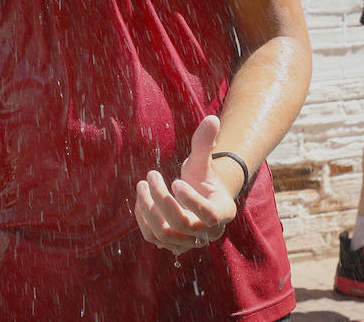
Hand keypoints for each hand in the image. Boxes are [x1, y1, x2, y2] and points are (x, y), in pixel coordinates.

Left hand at [134, 115, 238, 254]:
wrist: (198, 196)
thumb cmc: (202, 177)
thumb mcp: (203, 161)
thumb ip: (206, 143)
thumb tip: (212, 118)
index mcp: (222, 212)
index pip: (209, 216)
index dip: (191, 201)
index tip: (175, 180)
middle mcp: (208, 233)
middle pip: (182, 224)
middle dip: (162, 199)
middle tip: (150, 175)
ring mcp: (190, 242)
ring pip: (165, 233)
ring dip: (149, 209)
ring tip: (142, 185)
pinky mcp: (172, 244)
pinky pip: (154, 238)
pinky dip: (143, 219)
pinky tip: (140, 200)